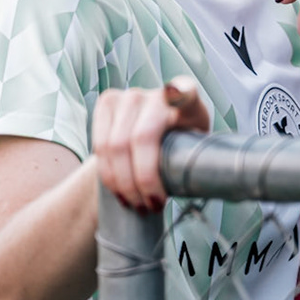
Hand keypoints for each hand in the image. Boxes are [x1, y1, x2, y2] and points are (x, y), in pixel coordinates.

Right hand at [91, 76, 210, 213]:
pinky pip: (100, 145)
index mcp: (188, 101)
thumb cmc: (181, 147)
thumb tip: (200, 185)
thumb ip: (196, 159)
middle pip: (141, 138)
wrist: (155, 136)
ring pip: (115, 145)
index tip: (175, 93)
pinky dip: (108, 174)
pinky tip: (119, 190)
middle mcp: (156, 94)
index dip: (179, 93)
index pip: (184, 93)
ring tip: (136, 204)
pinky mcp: (107, 102)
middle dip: (144, 180)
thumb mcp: (195, 150)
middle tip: (152, 206)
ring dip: (123, 183)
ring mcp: (129, 95)